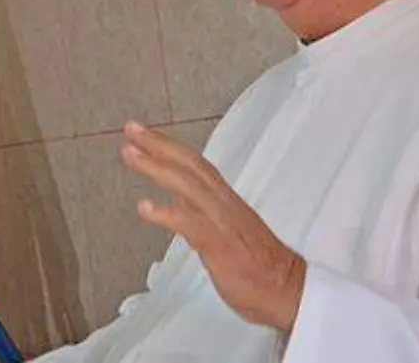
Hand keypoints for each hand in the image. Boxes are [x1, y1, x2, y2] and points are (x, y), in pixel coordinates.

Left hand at [121, 121, 305, 331]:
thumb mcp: (224, 229)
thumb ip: (200, 211)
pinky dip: (167, 213)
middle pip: (190, 164)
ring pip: (189, 185)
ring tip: (130, 154)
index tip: (142, 133)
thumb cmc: (258, 265)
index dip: (168, 146)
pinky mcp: (221, 244)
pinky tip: (144, 208)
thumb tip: (176, 198)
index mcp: (224, 199)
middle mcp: (224, 203)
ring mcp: (223, 221)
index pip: (194, 163)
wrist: (288, 290)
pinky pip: (191, 223)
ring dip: (157, 167)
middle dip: (159, 144)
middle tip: (131, 128)